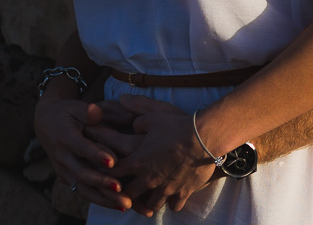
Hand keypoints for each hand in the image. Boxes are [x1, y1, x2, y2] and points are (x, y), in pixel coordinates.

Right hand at [34, 96, 131, 210]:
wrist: (45, 123)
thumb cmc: (68, 112)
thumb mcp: (77, 107)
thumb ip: (88, 111)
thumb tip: (96, 111)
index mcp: (65, 137)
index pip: (81, 147)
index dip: (95, 154)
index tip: (112, 161)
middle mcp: (63, 157)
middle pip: (82, 173)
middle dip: (102, 183)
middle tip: (122, 189)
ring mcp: (64, 170)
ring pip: (83, 188)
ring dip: (103, 198)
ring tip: (124, 204)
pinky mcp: (67, 178)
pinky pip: (83, 191)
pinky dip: (100, 199)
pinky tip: (118, 204)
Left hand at [110, 95, 217, 215]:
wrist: (205, 137)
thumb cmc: (177, 125)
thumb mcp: (153, 114)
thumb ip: (136, 112)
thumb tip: (124, 105)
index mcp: (137, 161)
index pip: (111, 172)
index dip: (107, 171)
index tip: (107, 170)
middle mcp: (148, 179)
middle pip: (128, 193)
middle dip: (126, 191)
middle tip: (128, 186)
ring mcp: (166, 188)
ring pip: (151, 204)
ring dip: (149, 199)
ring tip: (151, 194)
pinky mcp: (182, 192)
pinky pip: (174, 206)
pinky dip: (172, 203)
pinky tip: (172, 197)